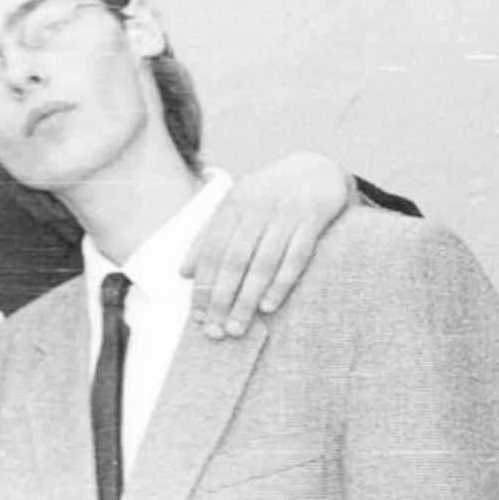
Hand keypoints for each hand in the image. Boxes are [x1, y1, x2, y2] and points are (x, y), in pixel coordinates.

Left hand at [182, 152, 349, 338]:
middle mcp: (256, 209)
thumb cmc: (265, 196)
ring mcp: (285, 214)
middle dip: (222, 298)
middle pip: (234, 261)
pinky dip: (281, 283)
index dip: (203, 285)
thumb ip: (207, 236)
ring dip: (248, 298)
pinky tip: (268, 307)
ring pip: (262, 263)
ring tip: (238, 327)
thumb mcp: (233, 208)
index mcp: (232, 206)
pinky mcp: (312, 220)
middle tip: (215, 331)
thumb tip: (184, 272)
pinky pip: (296, 257)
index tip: (197, 315)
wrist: (315, 169)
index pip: (211, 251)